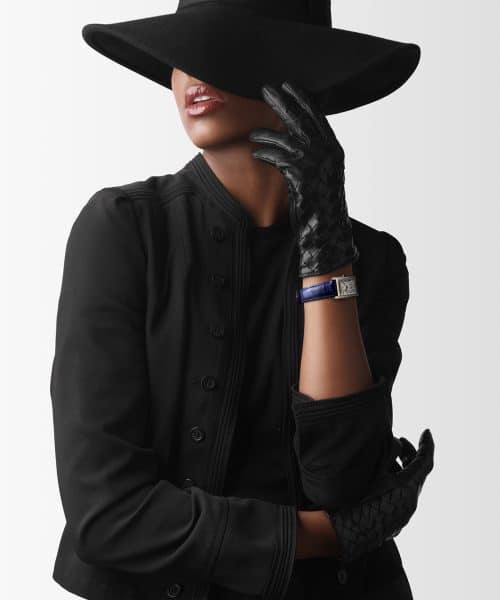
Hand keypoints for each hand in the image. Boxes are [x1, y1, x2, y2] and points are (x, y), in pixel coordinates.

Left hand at [248, 80, 358, 277]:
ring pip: (285, 139)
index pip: (317, 115)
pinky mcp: (300, 175)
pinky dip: (264, 154)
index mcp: (334, 147)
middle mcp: (327, 151)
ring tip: (251, 134)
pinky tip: (256, 153)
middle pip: (301, 118)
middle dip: (282, 102)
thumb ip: (315, 152)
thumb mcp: (323, 172)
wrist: (326, 229)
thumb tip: (297, 135)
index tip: (288, 86)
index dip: (302, 98)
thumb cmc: (322, 202)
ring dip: (265, 135)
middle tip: (266, 89)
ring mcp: (315, 162)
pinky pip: (277, 158)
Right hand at [326, 428, 434, 562]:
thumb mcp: (374, 471)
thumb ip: (387, 456)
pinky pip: (404, 493)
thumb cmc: (360, 499)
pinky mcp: (398, 517)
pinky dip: (398, 479)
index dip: (427, 444)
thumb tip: (396, 442)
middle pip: (419, 471)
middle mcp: (411, 499)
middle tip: (401, 440)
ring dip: (404, 466)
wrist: (351, 530)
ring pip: (412, 483)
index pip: (425, 461)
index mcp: (408, 486)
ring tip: (390, 455)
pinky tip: (383, 475)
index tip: (426, 431)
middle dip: (411, 453)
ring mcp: (406, 511)